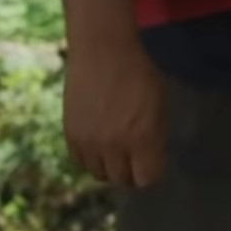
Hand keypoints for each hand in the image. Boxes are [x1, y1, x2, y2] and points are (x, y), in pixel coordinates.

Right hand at [63, 36, 166, 186]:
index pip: (147, 178)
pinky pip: (80, 161)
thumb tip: (152, 158)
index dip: (152, 173)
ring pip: (99, 174)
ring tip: (117, 151)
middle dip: (132, 172)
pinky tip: (99, 145)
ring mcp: (89, 142)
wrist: (103, 51)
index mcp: (142, 138)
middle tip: (136, 160)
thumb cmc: (140, 72)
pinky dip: (91, 158)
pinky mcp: (70, 135)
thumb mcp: (160, 104)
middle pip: (122, 179)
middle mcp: (113, 146)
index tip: (154, 163)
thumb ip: (156, 135)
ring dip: (110, 166)